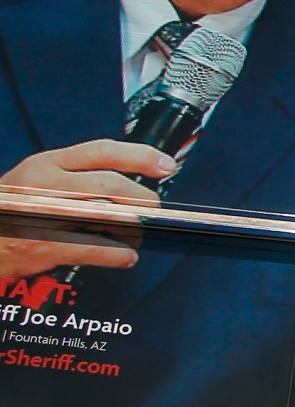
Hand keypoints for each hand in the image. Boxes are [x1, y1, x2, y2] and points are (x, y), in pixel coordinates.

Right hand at [0, 141, 171, 277]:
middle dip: (143, 198)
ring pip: (108, 215)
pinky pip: (96, 248)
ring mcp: (44, 215)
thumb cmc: (11, 211)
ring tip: (136, 235)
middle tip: (153, 209)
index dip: (140, 156)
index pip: (101, 150)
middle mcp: (45, 184)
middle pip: (111, 184)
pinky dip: (119, 253)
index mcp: (45, 163)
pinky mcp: (43, 245)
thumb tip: (128, 183)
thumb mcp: (35, 181)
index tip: (167, 165)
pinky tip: (125, 256)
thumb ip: (74, 176)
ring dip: (133, 228)